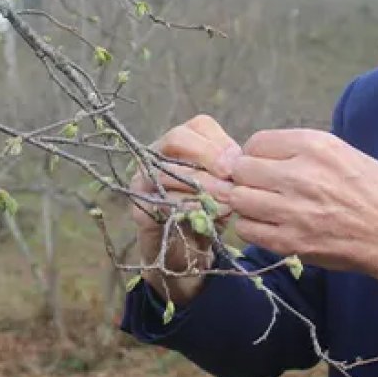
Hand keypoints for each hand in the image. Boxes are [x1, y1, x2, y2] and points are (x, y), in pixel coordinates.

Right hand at [130, 114, 240, 305]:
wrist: (187, 250)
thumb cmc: (208, 209)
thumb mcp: (224, 186)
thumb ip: (230, 170)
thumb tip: (238, 162)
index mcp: (182, 141)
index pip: (199, 125)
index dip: (219, 142)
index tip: (236, 164)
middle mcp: (156, 154)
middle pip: (178, 138)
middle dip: (208, 158)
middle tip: (230, 182)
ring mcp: (142, 180)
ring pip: (168, 170)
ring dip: (202, 187)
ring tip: (227, 202)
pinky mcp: (139, 209)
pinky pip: (162, 202)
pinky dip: (188, 209)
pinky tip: (208, 217)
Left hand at [215, 128, 377, 317]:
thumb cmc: (375, 191)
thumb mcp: (344, 152)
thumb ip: (302, 150)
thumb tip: (261, 153)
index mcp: (316, 146)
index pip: (257, 142)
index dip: (256, 154)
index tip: (264, 164)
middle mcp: (300, 174)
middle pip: (241, 169)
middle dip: (244, 177)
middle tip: (257, 186)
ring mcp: (293, 210)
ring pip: (238, 198)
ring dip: (244, 201)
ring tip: (260, 205)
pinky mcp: (291, 241)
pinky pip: (247, 229)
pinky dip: (250, 226)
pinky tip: (266, 224)